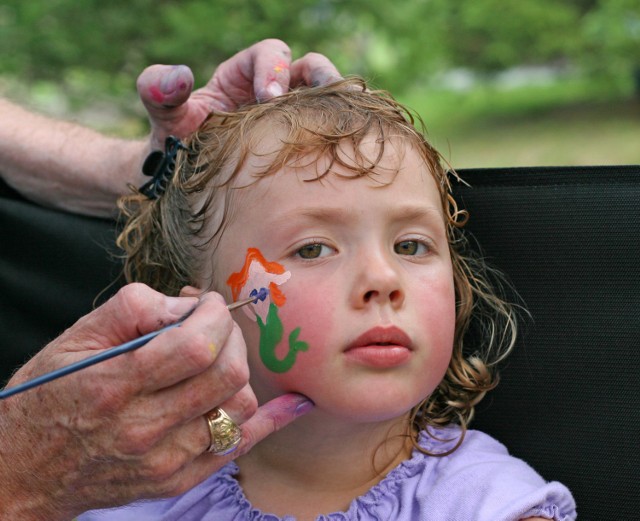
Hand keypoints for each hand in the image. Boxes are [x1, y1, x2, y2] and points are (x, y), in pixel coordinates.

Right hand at [0, 283, 312, 520]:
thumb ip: (135, 309)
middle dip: (232, 336)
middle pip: (226, 374)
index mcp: (114, 385)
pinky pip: (239, 446)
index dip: (214, 315)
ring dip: (238, 372)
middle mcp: (143, 428)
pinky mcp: (178, 479)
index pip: (196, 345)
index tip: (207, 304)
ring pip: (240, 407)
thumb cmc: (47, 396)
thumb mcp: (75, 338)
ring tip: (216, 359)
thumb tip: (189, 303)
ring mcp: (165, 460)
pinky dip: (267, 420)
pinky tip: (289, 404)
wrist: (24, 470)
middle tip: (215, 327)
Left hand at [136, 38, 340, 149]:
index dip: (274, 68)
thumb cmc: (175, 143)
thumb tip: (179, 75)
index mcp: (243, 74)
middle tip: (327, 96)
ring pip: (325, 102)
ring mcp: (290, 119)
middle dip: (322, 78)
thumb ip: (159, 91)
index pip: (269, 54)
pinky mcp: (301, 146)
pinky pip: (325, 135)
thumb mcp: (164, 116)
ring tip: (346, 126)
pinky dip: (336, 138)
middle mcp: (273, 90)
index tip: (269, 97)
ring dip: (337, 109)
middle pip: (310, 69)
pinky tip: (342, 154)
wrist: (184, 180)